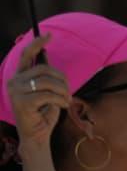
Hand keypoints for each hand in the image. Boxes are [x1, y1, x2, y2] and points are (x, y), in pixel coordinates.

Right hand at [6, 34, 69, 151]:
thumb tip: (49, 57)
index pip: (27, 55)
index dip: (38, 44)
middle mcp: (14, 81)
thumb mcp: (47, 92)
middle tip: (68, 92)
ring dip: (63, 91)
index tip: (49, 35)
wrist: (36, 135)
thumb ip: (46, 77)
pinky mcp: (22, 102)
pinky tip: (63, 106)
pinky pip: (48, 95)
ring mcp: (16, 91)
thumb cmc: (44, 113)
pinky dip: (60, 100)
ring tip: (66, 100)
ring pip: (48, 82)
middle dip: (63, 80)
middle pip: (45, 69)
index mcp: (20, 76)